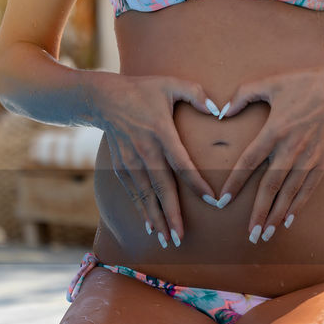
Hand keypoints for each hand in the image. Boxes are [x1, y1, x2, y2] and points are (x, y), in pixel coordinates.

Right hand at [92, 75, 220, 248]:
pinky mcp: (121, 167)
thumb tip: (220, 109)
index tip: (212, 200)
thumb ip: (197, 94)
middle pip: (161, 188)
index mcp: (161, 132)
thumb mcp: (171, 84)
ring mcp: (130, 162)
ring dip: (156, 219)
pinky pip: (134, 194)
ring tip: (168, 240)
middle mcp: (145, 151)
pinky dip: (142, 211)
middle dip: (171, 215)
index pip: (182, 163)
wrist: (103, 99)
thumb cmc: (143, 90)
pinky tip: (151, 227)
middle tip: (182, 237)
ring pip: (145, 196)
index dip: (197, 183)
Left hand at [215, 63, 323, 241]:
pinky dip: (297, 206)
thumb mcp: (269, 83)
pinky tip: (286, 221)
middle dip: (259, 211)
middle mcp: (292, 147)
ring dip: (277, 215)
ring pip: (290, 192)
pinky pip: (308, 188)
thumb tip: (220, 112)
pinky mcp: (323, 161)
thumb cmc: (301, 85)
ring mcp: (309, 157)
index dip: (235, 182)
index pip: (249, 161)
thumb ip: (242, 96)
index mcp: (275, 130)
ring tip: (264, 234)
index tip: (222, 201)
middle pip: (271, 185)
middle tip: (249, 233)